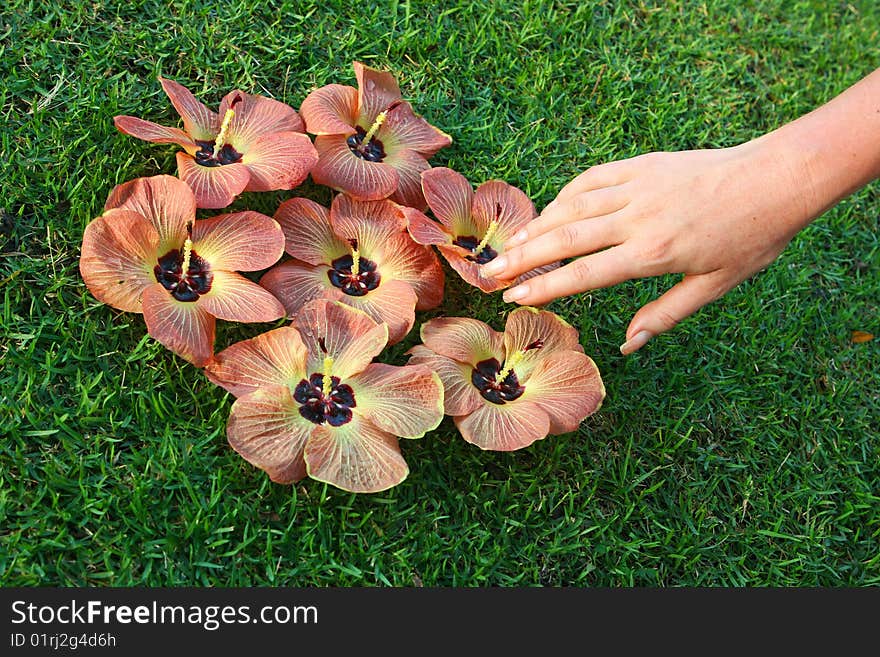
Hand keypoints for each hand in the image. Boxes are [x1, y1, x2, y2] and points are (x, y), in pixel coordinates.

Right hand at [481, 141, 814, 353]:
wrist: (777, 177)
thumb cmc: (751, 237)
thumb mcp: (714, 286)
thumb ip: (664, 314)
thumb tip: (627, 346)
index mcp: (655, 251)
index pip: (585, 273)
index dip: (544, 287)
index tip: (512, 297)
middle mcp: (638, 216)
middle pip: (564, 238)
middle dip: (521, 258)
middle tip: (487, 273)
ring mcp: (637, 186)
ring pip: (570, 206)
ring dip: (535, 228)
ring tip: (507, 248)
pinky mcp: (641, 165)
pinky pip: (590, 180)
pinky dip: (563, 197)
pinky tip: (549, 213)